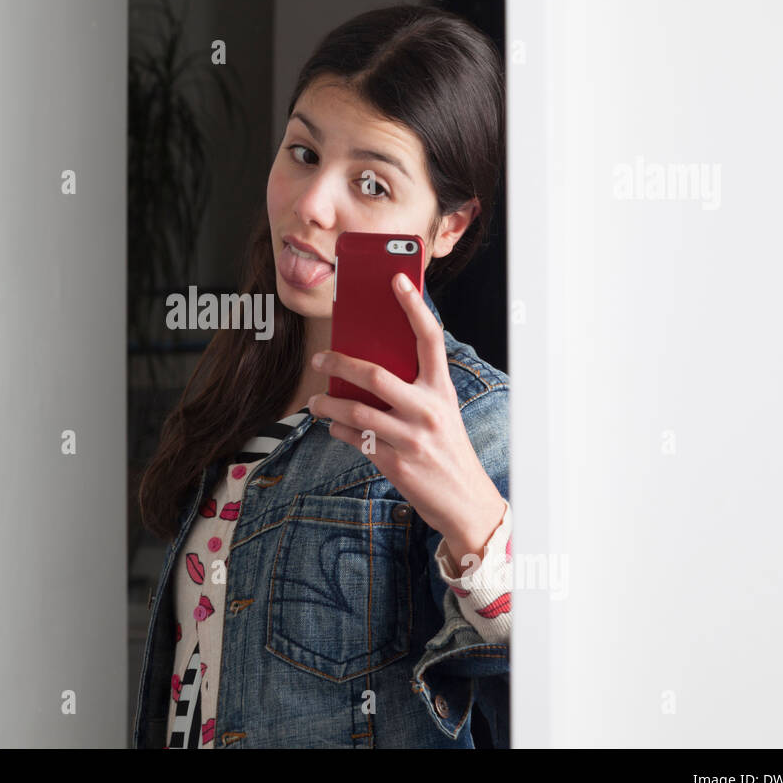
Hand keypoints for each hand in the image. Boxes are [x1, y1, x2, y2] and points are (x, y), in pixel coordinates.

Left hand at [306, 271, 506, 564]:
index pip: (429, 338)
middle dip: (340, 362)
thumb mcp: (441, 413)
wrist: (466, 502)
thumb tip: (366, 371)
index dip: (413, 306)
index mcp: (442, 390)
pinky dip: (339, 430)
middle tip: (320, 356)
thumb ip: (413, 390)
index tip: (396, 279)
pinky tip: (333, 426)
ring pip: (357, 412)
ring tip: (317, 400)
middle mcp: (428, 410)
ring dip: (329, 404)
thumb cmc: (448, 449)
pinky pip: (355, 439)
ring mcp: (411, 438)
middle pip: (376, 375)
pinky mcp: (395, 463)